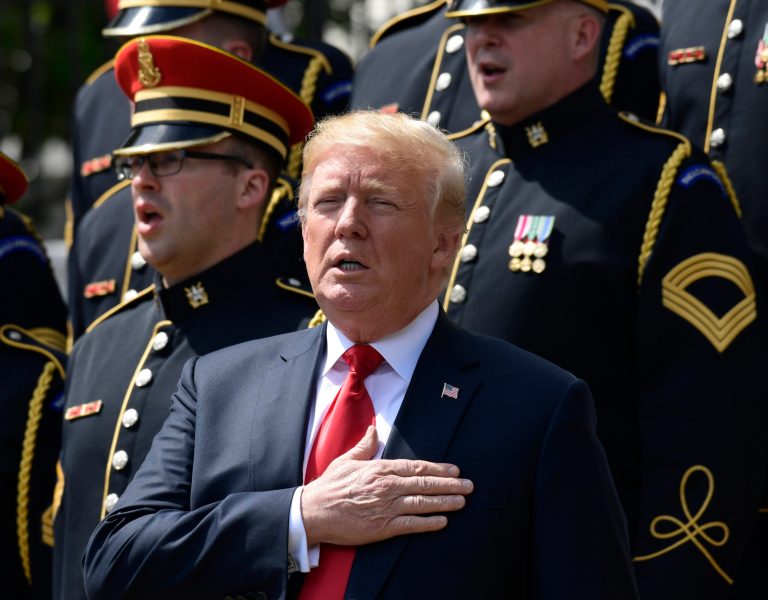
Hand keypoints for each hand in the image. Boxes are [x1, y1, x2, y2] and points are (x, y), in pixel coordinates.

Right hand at [300, 426, 472, 545]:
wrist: (314, 512)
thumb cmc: (329, 486)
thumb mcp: (346, 460)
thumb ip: (364, 446)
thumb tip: (374, 430)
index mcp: (380, 469)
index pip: (416, 467)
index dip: (438, 469)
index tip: (454, 470)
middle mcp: (387, 487)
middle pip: (425, 484)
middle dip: (450, 485)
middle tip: (468, 485)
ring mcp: (387, 507)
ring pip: (423, 503)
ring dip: (445, 502)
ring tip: (462, 501)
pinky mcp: (383, 527)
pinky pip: (411, 524)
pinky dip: (429, 523)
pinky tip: (443, 521)